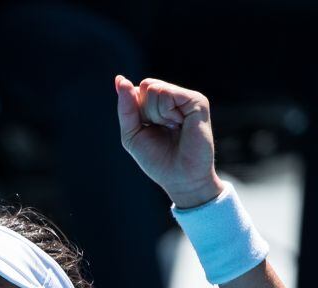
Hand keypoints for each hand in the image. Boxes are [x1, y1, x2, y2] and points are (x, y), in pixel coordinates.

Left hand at [114, 75, 222, 207]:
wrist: (180, 178)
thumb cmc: (158, 160)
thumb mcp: (132, 134)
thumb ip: (125, 108)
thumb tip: (120, 79)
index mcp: (158, 105)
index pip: (136, 90)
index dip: (135, 112)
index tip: (148, 130)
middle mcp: (173, 98)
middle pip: (145, 86)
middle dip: (145, 111)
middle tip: (162, 130)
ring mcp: (186, 98)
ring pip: (154, 88)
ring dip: (156, 114)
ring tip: (172, 128)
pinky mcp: (197, 101)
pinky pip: (168, 93)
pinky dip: (167, 113)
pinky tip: (179, 124)